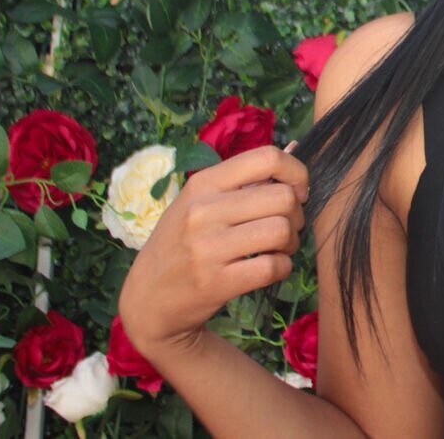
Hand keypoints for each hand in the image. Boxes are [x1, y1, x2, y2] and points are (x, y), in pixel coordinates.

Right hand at [118, 142, 309, 359]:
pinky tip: (270, 268)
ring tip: (278, 248)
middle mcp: (203, 210)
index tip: (297, 192)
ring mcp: (208, 247)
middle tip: (285, 227)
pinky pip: (273, 267)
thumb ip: (244, 179)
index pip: (267, 158)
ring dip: (291, 242)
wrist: (146, 296)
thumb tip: (294, 147)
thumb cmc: (180, 243)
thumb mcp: (198, 202)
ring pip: (281, 231)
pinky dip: (282, 268)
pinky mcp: (216, 282)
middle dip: (296, 214)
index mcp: (203, 183)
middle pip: (283, 197)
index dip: (296, 173)